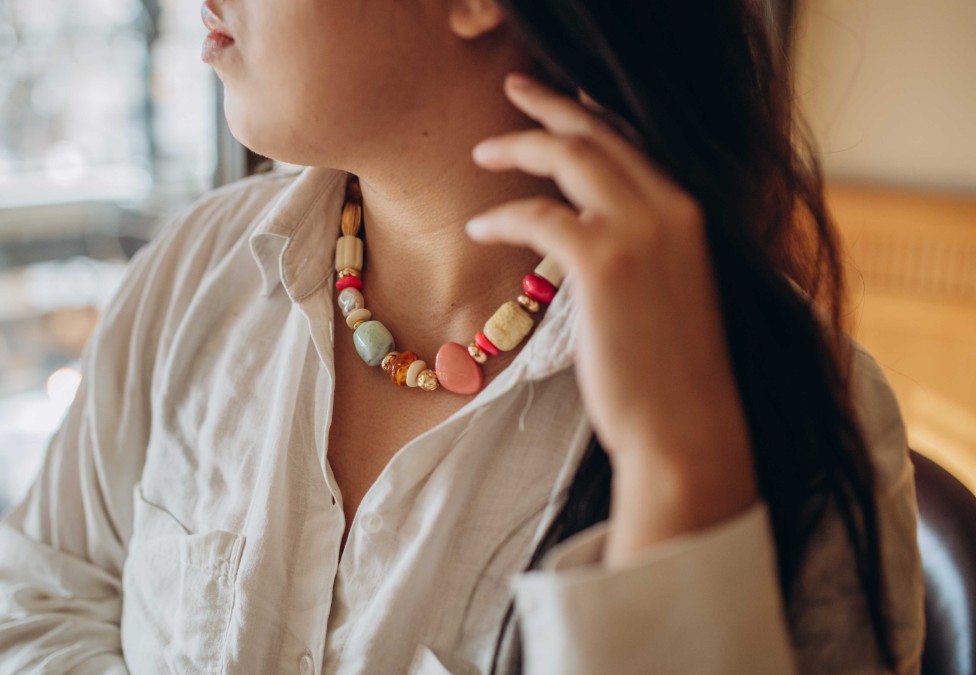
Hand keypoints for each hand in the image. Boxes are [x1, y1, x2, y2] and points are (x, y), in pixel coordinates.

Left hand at [466, 72, 757, 561]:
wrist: (686, 429)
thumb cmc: (671, 375)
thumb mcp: (669, 294)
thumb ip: (643, 251)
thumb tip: (592, 235)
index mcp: (689, 214)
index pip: (635, 143)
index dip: (593, 113)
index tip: (562, 95)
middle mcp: (672, 210)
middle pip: (600, 132)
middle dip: (551, 104)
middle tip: (515, 88)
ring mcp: (641, 232)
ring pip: (570, 156)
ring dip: (519, 146)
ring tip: (482, 151)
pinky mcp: (605, 264)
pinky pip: (538, 214)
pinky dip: (503, 215)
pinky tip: (479, 227)